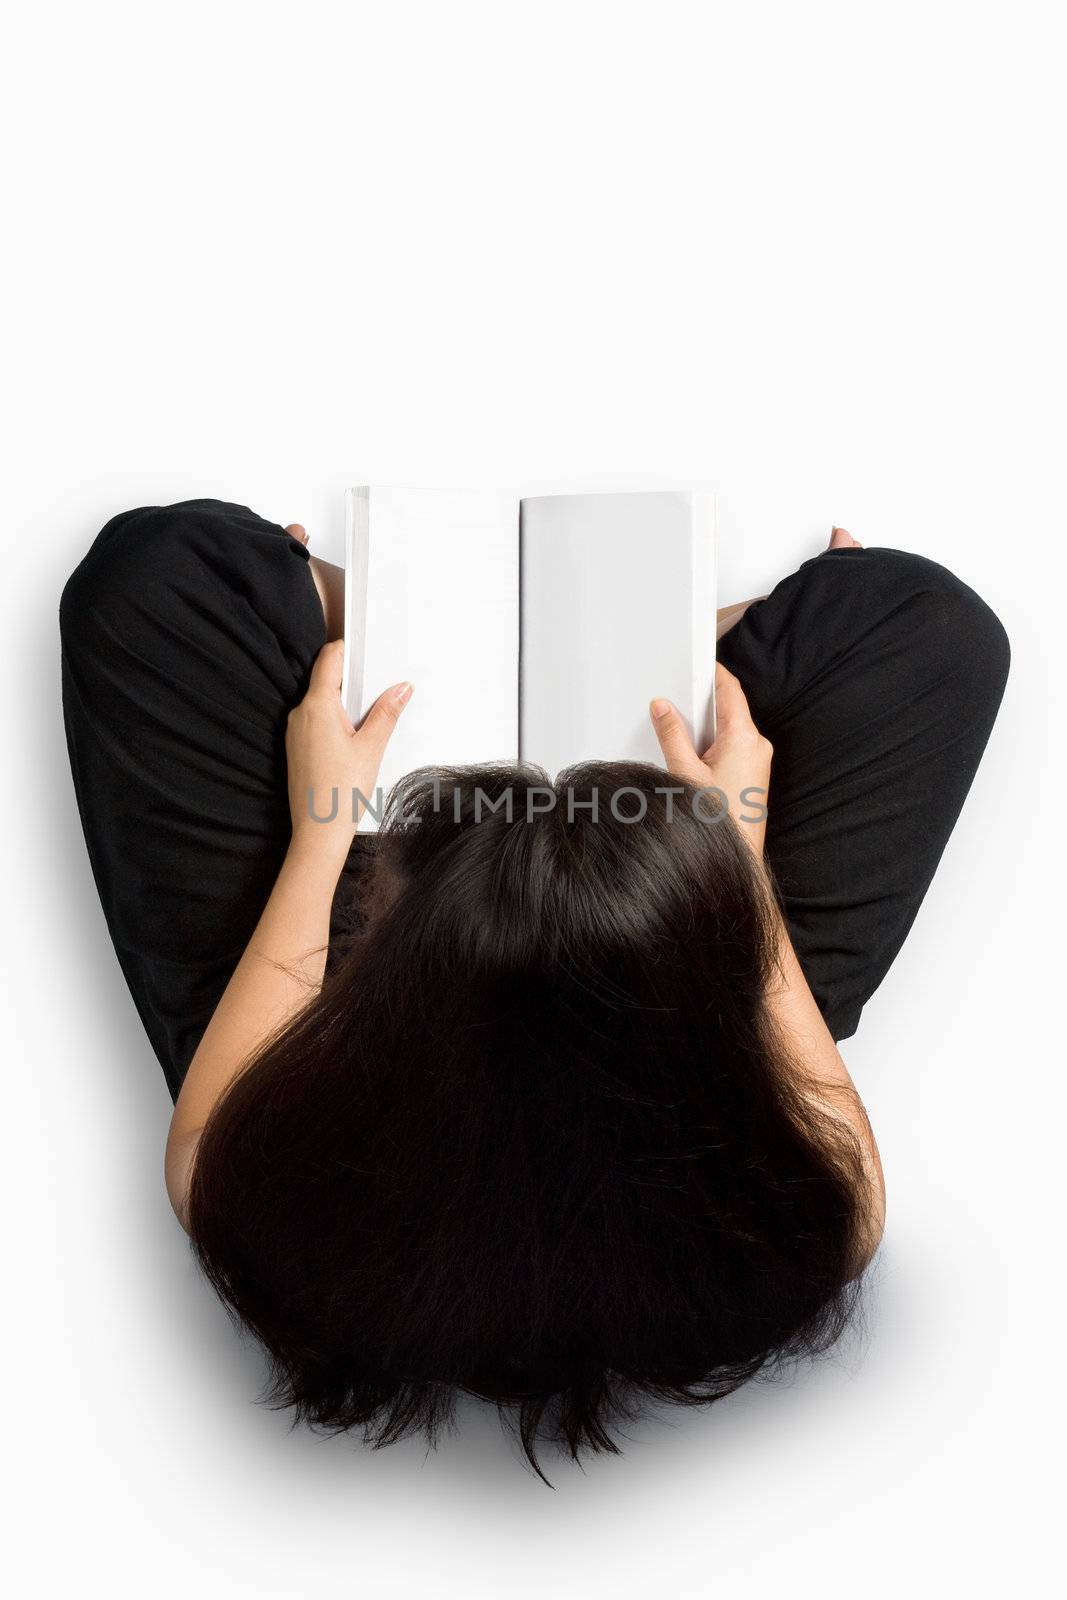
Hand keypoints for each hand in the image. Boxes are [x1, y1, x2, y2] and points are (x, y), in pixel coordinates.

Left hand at [286, 639, 412, 860]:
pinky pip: (316, 722)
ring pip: (321, 703)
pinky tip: (354, 740)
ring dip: (345, 705)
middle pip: (325, 681)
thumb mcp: (372, 747)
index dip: (346, 650)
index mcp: (317, 706)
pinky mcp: (295, 748)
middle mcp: (299, 714)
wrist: (317, 832)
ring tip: (370, 721)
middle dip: (352, 682)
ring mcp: (294, 732)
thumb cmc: (341, 793)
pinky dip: (335, 722)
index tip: (366, 652)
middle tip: (379, 689)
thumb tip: (402, 688)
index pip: (328, 659)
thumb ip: (387, 712)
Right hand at [649, 664, 771, 856]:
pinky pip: (733, 747)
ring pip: (729, 730)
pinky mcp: (754, 774)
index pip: (730, 690)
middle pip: (728, 709)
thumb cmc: (718, 822)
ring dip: (705, 731)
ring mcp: (758, 760)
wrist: (738, 856)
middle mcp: (757, 744)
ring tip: (682, 746)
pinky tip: (694, 763)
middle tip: (676, 708)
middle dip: (700, 708)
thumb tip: (662, 708)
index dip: (713, 673)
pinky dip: (712, 747)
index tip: (697, 664)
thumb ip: (672, 735)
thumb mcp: (685, 772)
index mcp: (744, 737)